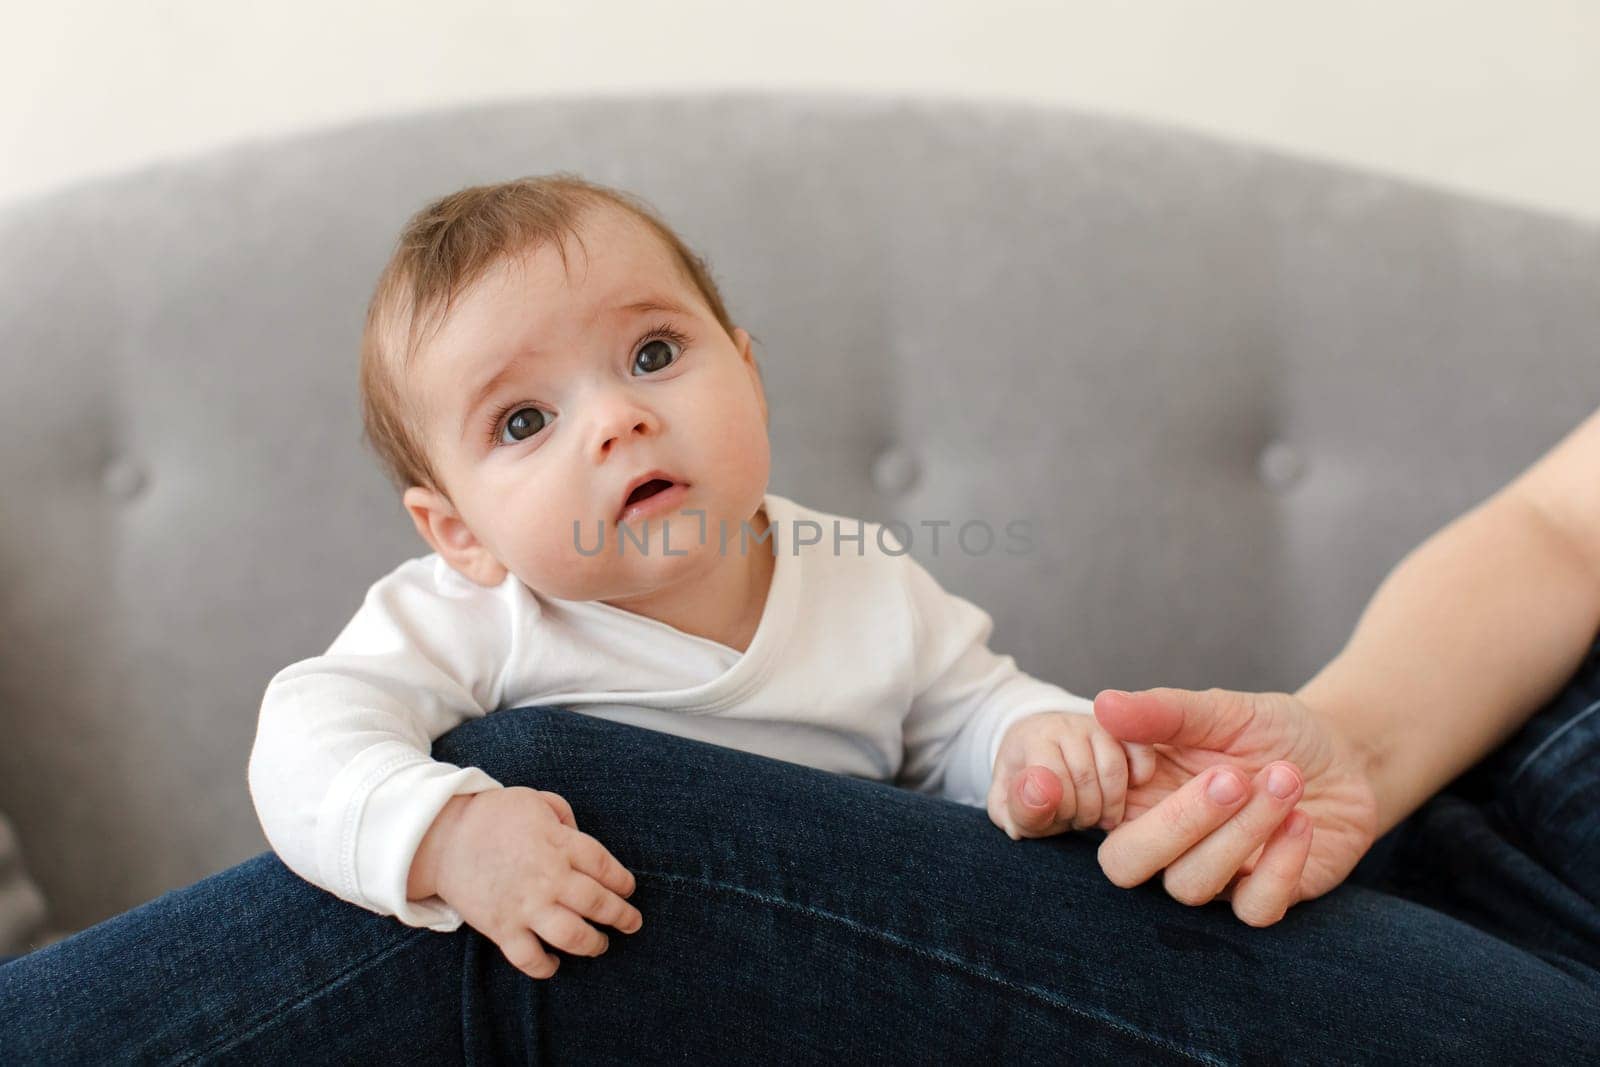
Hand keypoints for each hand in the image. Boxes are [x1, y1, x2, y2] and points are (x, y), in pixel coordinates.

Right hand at [427, 786, 644, 979]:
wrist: (443, 838)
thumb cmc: (494, 816)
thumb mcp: (536, 800)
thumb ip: (565, 818)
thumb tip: (580, 838)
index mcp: (559, 843)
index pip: (605, 866)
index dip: (623, 881)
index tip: (628, 889)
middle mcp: (548, 877)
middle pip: (597, 903)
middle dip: (622, 916)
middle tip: (632, 923)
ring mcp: (525, 905)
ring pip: (572, 935)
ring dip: (593, 944)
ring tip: (600, 945)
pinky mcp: (501, 927)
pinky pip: (529, 958)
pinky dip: (545, 967)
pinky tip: (554, 964)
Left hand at [987, 711, 1158, 838]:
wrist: (1042, 756)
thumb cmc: (1029, 788)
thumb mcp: (1011, 807)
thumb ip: (1020, 806)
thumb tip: (1044, 793)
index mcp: (1032, 739)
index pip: (1052, 776)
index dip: (1060, 808)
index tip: (1058, 817)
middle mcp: (1064, 725)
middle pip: (1085, 775)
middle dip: (1086, 812)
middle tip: (1080, 822)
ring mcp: (1097, 725)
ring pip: (1114, 767)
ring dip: (1112, 804)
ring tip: (1101, 816)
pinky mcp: (1124, 730)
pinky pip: (1140, 749)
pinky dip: (1140, 776)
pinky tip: (1129, 790)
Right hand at [1091, 688, 1379, 926]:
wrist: (1343, 755)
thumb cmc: (1269, 730)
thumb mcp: (1220, 710)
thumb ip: (1162, 712)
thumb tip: (1104, 703)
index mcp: (1138, 796)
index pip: (1091, 811)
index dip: (1096, 796)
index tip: (1144, 762)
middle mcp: (1163, 844)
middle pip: (1125, 865)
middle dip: (1176, 824)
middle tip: (1233, 777)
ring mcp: (1210, 877)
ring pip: (1191, 885)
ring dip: (1241, 832)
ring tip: (1286, 780)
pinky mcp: (1260, 899)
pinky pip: (1254, 908)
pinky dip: (1280, 866)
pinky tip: (1301, 821)